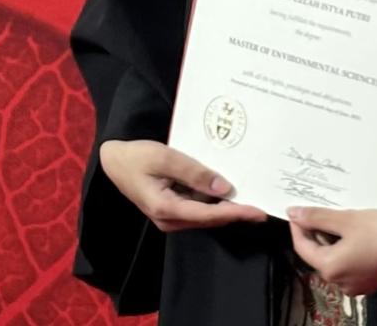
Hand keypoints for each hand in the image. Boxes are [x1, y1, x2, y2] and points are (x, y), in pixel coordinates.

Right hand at [99, 139, 267, 232]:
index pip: (209, 214)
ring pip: (206, 216)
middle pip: (210, 219)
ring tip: (251, 198)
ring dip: (227, 208)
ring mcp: (171, 218)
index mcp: (167, 209)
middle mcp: (170, 220)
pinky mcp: (172, 210)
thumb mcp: (164, 157)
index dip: (236, 212)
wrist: (114, 162)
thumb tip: (224, 187)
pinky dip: (215, 203)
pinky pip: (199, 209)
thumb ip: (193, 172)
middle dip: (236, 213)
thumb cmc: (136, 157)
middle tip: (262, 205)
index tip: (258, 211)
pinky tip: (228, 192)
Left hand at [287, 206, 376, 296]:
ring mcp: (356, 286)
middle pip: (317, 256)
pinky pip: (348, 266)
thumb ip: (317, 217)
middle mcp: (340, 283)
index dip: (297, 228)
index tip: (297, 210)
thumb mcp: (347, 219)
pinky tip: (351, 233)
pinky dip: (344, 250)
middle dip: (314, 234)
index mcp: (330, 268)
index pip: (302, 248)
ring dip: (330, 242)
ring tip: (335, 219)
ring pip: (333, 261)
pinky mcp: (370, 282)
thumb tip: (293, 213)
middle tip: (317, 212)